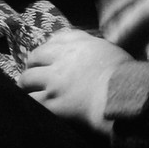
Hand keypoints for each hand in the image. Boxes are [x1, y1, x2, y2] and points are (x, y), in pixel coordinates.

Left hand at [17, 30, 131, 137]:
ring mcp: (54, 82)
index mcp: (76, 45)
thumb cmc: (123, 73)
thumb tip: (83, 48)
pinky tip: (31, 106)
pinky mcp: (52, 103)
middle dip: (31, 65)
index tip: (43, 57)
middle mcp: (61, 60)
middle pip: (35, 57)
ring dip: (25, 84)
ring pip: (27, 80)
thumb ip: (91, 45)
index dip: (45, 50)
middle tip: (32, 73)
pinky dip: (29, 102)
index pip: (53, 41)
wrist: (121, 95)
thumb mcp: (107, 49)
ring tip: (26, 90)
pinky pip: (32, 102)